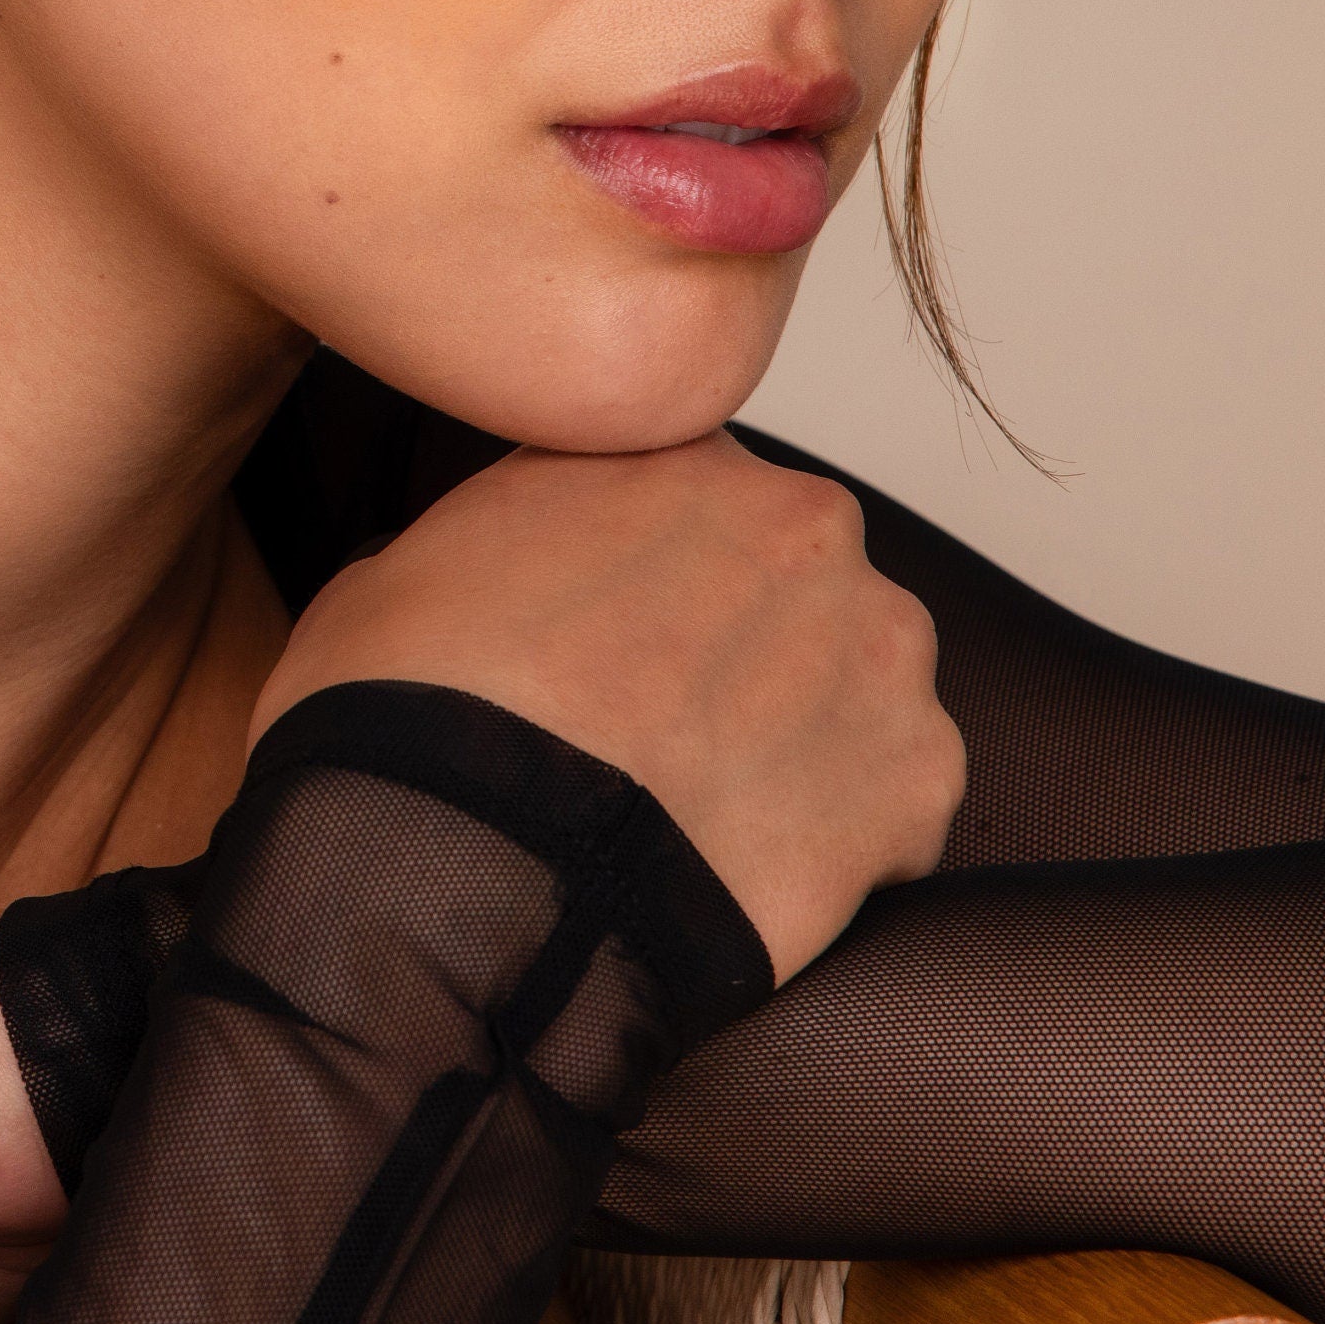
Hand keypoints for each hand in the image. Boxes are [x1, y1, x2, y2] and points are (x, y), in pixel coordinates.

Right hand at [249, 432, 962, 979]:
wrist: (461, 877)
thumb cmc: (405, 713)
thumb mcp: (407, 561)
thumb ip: (506, 534)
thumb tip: (501, 577)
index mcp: (671, 446)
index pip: (683, 492)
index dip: (642, 570)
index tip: (608, 633)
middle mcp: (796, 516)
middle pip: (786, 571)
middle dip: (738, 640)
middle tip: (651, 724)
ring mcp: (874, 642)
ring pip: (856, 673)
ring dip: (801, 727)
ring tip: (701, 804)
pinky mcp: (919, 772)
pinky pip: (897, 793)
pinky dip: (846, 831)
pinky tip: (745, 863)